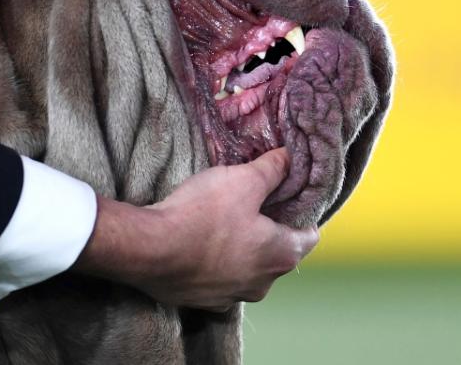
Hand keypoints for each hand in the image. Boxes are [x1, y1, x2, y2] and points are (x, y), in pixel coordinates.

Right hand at [74, 148, 318, 310]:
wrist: (149, 250)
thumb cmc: (202, 215)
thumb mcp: (242, 179)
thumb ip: (272, 169)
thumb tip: (289, 158)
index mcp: (282, 255)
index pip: (310, 235)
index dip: (301, 211)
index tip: (285, 195)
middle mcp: (264, 284)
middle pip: (278, 252)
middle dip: (268, 228)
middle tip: (249, 201)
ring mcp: (233, 296)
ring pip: (248, 267)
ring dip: (241, 248)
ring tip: (220, 221)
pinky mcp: (204, 301)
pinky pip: (220, 279)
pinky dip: (215, 263)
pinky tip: (199, 243)